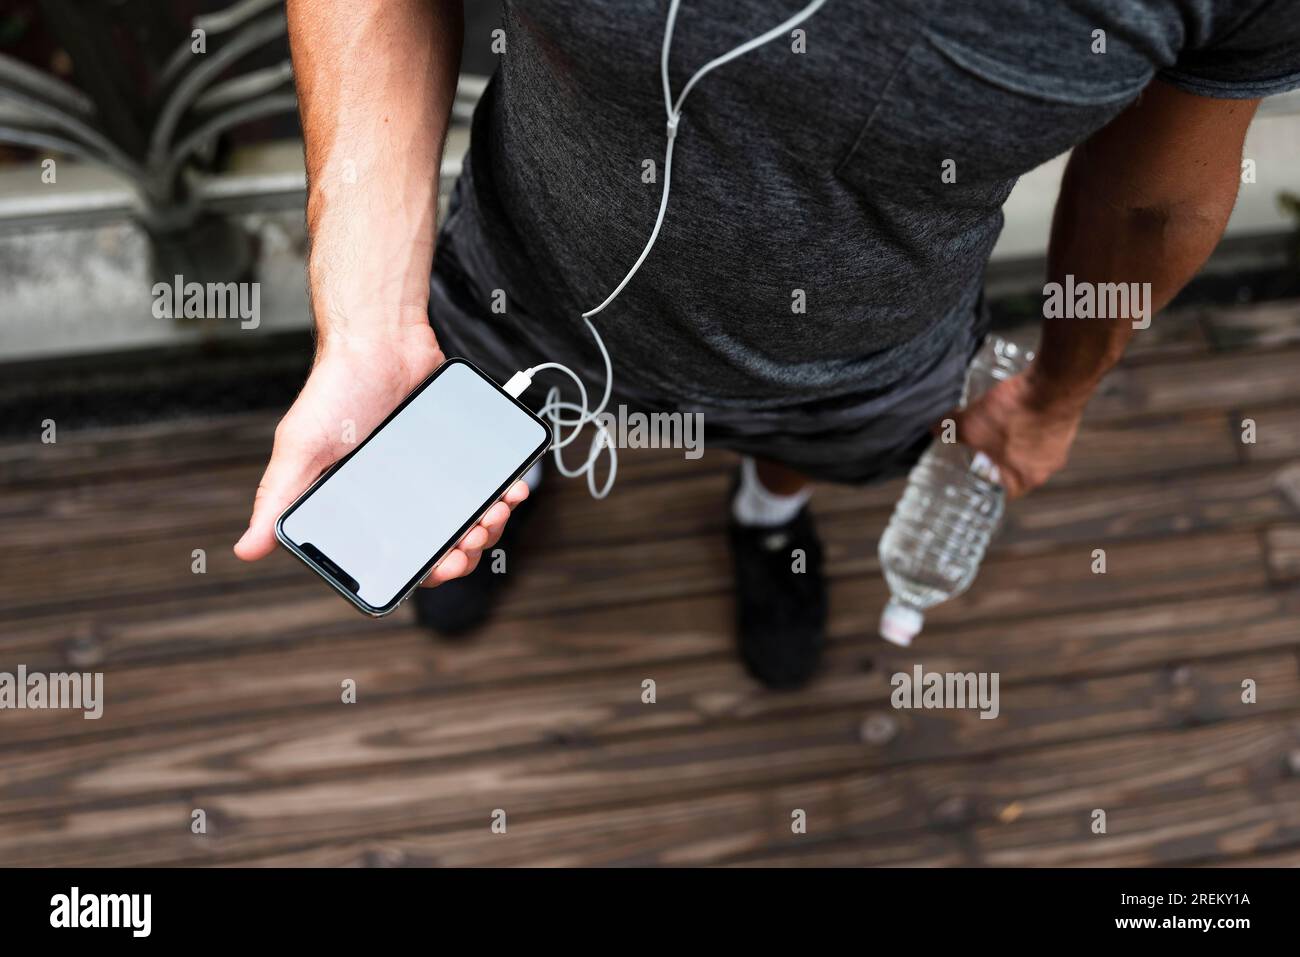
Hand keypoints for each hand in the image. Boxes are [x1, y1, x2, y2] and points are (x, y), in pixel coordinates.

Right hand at [233, 324, 530, 586]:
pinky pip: (488, 481)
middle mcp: (399, 497)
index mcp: (362, 507)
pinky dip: (504, 490)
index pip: (398, 558)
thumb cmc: (335, 390)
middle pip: (442, 544)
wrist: (380, 336)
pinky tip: (512, 488)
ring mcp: (433, 476)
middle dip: (464, 550)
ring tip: (495, 510)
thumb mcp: (301, 448)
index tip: (444, 566)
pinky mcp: (459, 452)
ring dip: (490, 524)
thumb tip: (246, 549)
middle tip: (472, 537)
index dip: (426, 571)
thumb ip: (280, 498)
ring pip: (470, 518)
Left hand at [945, 369, 1085, 498]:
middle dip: (1000, 459)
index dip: (989, 483)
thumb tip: (934, 429)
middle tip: (984, 448)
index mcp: (1026, 477)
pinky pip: (1044, 430)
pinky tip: (1017, 410)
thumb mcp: (971, 425)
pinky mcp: (1065, 424)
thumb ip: (950, 429)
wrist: (1051, 384)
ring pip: (1032, 449)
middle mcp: (1047, 467)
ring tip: (999, 426)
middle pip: (1018, 470)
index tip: (979, 474)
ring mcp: (1060, 445)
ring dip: (1017, 440)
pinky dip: (1031, 423)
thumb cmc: (1014, 414)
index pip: (1005, 492)